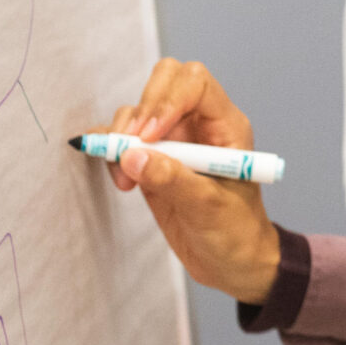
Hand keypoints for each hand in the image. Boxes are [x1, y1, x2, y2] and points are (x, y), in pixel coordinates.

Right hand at [101, 59, 278, 304]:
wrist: (232, 264)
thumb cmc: (236, 234)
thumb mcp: (209, 210)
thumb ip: (172, 180)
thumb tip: (131, 155)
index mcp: (225, 125)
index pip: (195, 84)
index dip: (168, 101)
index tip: (149, 136)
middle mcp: (198, 123)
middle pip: (165, 80)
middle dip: (142, 109)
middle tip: (130, 145)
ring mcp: (174, 138)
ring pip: (138, 109)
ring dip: (122, 136)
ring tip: (124, 179)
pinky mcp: (151, 157)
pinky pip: (122, 137)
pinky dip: (110, 148)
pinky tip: (116, 176)